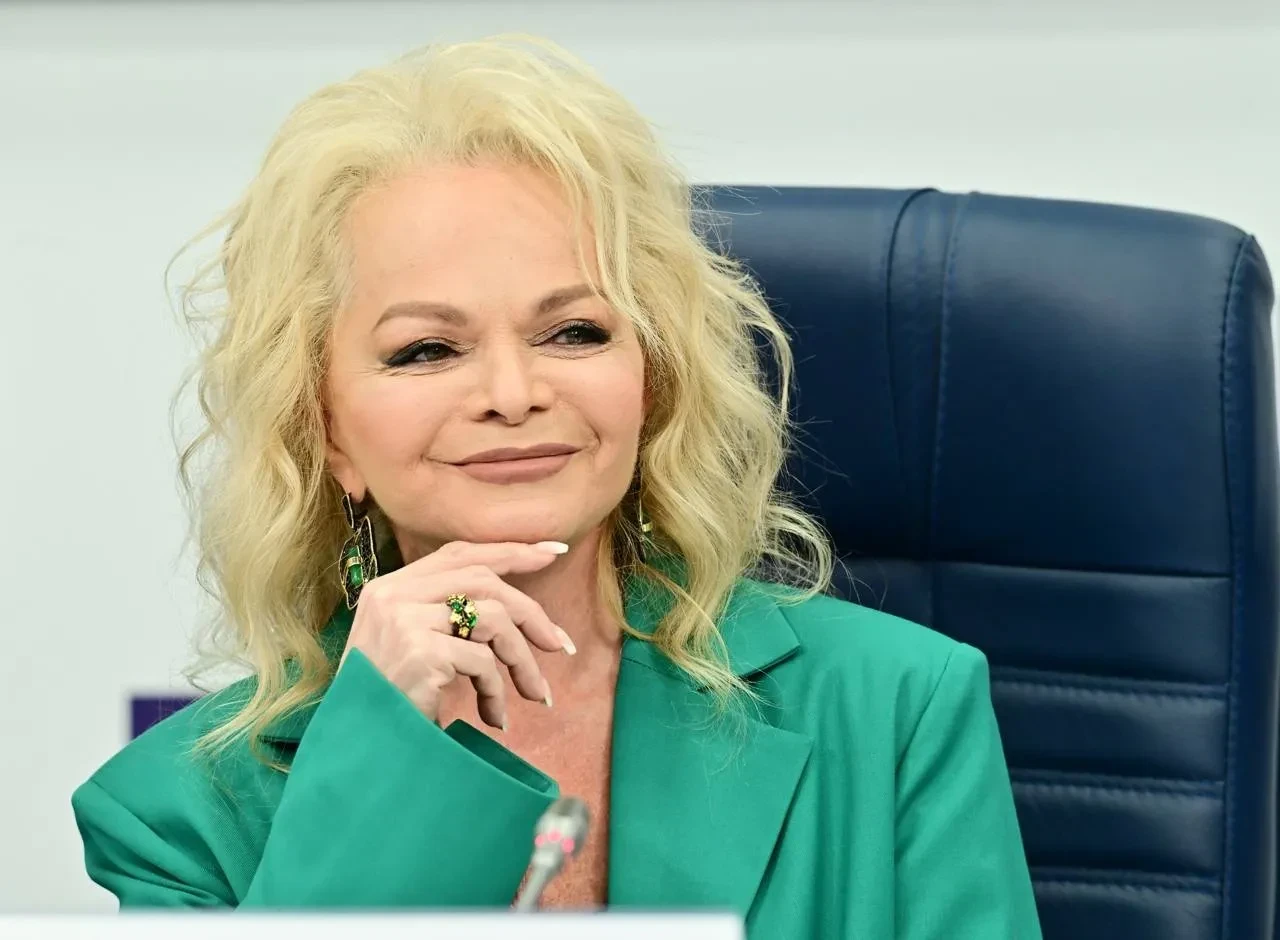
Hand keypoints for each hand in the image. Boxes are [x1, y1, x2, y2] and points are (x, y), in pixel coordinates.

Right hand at [338, 540, 574, 729]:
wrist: (355, 745)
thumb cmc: (387, 700)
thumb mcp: (409, 644)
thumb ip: (445, 616)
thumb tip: (513, 608)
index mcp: (391, 586)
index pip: (459, 553)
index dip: (509, 551)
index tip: (553, 552)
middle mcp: (395, 595)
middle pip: (484, 581)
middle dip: (532, 612)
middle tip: (560, 645)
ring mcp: (406, 622)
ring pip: (493, 619)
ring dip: (523, 660)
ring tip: (534, 694)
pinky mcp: (421, 654)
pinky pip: (483, 662)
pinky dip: (498, 691)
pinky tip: (494, 717)